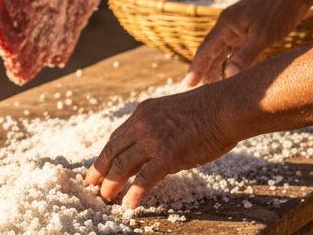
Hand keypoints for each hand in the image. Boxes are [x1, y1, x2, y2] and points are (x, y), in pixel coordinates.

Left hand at [84, 86, 241, 208]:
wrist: (223, 107)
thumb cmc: (206, 112)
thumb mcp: (171, 113)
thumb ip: (157, 128)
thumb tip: (151, 149)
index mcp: (142, 113)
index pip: (117, 137)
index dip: (105, 155)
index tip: (96, 167)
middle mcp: (142, 124)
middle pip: (113, 150)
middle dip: (100, 169)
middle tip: (90, 185)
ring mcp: (153, 140)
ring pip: (123, 165)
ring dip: (112, 184)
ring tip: (104, 198)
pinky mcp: (167, 155)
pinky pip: (145, 178)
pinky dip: (134, 193)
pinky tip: (129, 204)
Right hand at [185, 0, 311, 86]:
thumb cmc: (279, 9)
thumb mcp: (263, 34)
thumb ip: (245, 55)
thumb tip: (228, 75)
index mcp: (227, 24)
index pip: (206, 50)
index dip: (197, 68)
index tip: (187, 84)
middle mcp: (229, 25)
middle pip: (212, 51)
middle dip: (205, 70)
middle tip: (198, 91)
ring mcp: (240, 26)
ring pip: (224, 50)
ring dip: (218, 67)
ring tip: (214, 85)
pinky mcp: (252, 28)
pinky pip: (237, 48)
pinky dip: (233, 61)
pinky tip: (234, 71)